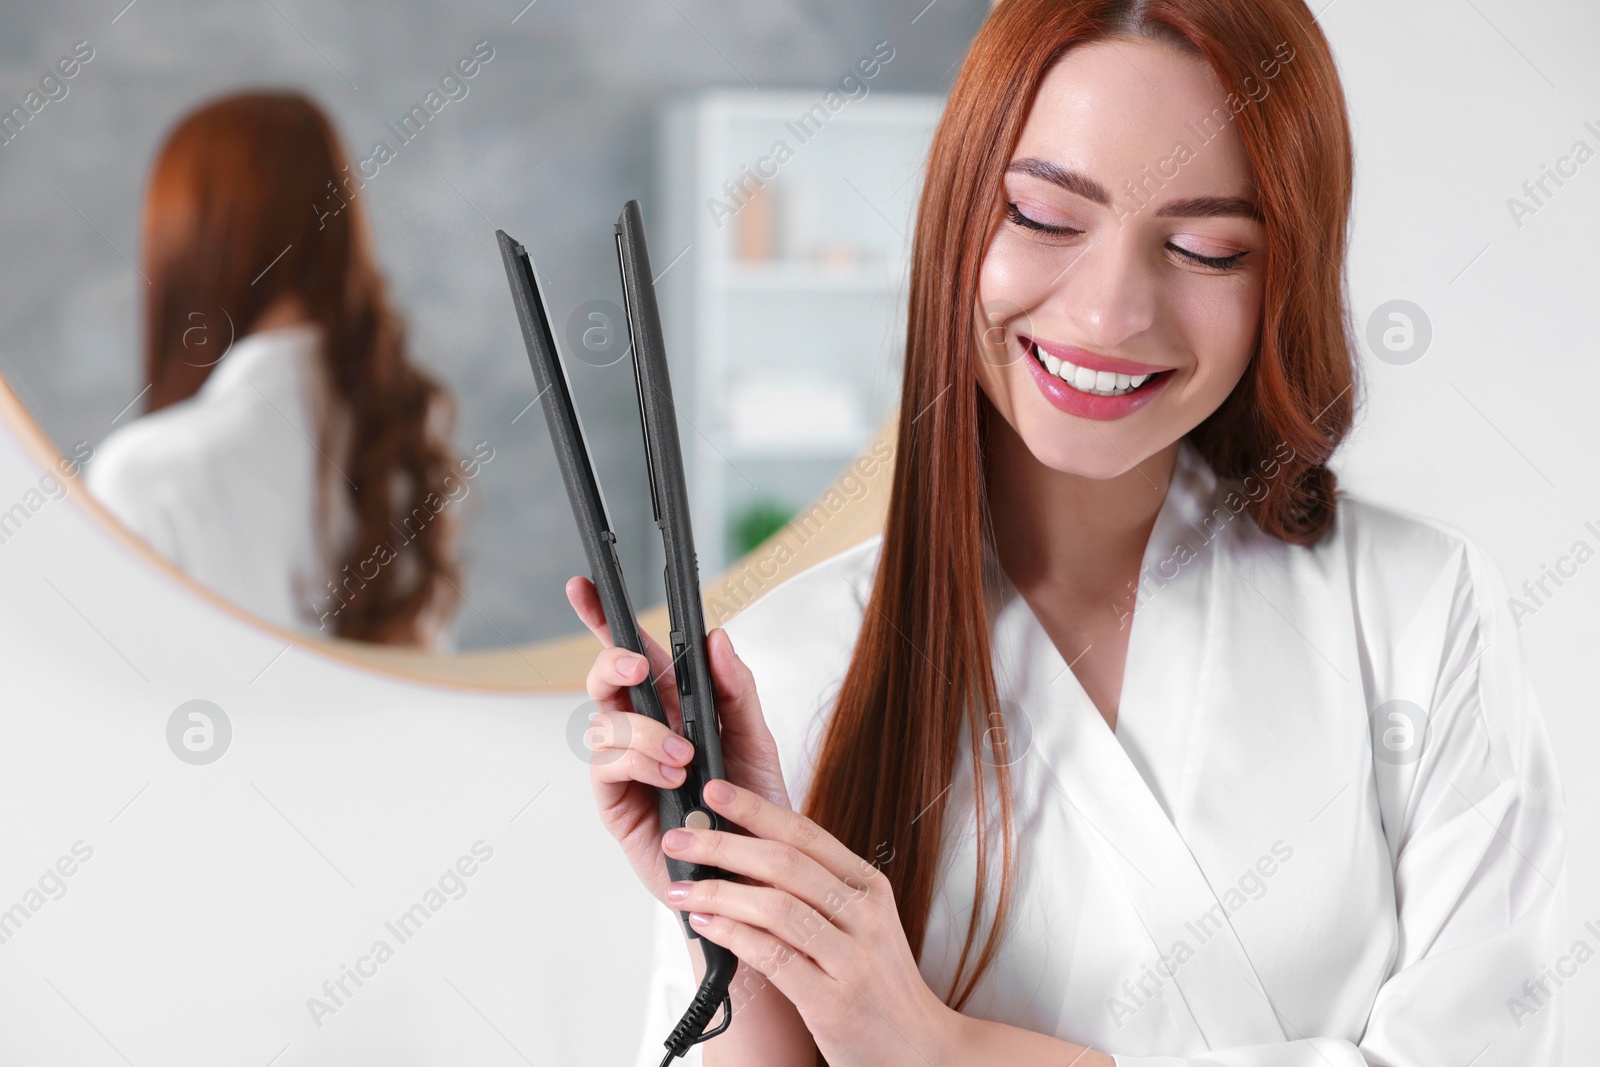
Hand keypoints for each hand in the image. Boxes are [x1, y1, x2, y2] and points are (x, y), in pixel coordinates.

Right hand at [566, 576, 791, 907]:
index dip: (604, 618)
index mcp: (673, 706)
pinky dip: (637, 761)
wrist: (752, 874)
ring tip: (684, 755)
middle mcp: (641, 730)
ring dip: (643, 731)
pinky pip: (606, 766)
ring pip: (604, 723)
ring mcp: (623, 765)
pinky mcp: (614, 802)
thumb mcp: (756, 740)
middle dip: (612, 662)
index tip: (583, 586)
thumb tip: (716, 638)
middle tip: (636, 664)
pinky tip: (669, 774)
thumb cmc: (752, 807)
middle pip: (605, 680)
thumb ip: (736, 690)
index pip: (635, 654)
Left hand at [660, 778, 965, 1066]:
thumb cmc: (877, 984)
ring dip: (717, 893)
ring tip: (681, 888)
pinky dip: (732, 935)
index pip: (805, 833)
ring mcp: (852, 959)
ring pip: (774, 907)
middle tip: (680, 838)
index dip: (755, 808)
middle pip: (784, 863)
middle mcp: (865, 915)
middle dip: (722, 845)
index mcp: (869, 886)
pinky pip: (772, 957)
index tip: (715, 791)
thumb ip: (815, 891)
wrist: (919, 1048)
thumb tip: (745, 853)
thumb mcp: (860, 925)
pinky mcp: (833, 1002)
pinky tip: (706, 925)